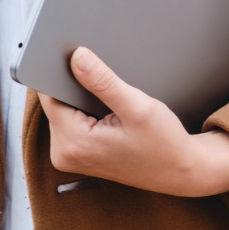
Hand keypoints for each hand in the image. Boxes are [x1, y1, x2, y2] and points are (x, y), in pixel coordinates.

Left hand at [37, 47, 228, 196]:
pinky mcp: (77, 155)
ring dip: (82, 98)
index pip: (49, 94)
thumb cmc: (164, 144)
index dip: (61, 72)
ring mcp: (69, 156)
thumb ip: (103, 82)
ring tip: (111, 100)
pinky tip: (108, 111)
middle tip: (106, 81)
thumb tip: (76, 57)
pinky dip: (86, 110)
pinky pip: (71, 121)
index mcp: (73, 142)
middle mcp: (64, 153)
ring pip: (64, 109)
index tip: (77, 58)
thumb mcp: (137, 107)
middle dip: (75, 86)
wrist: (179, 171)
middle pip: (55, 101)